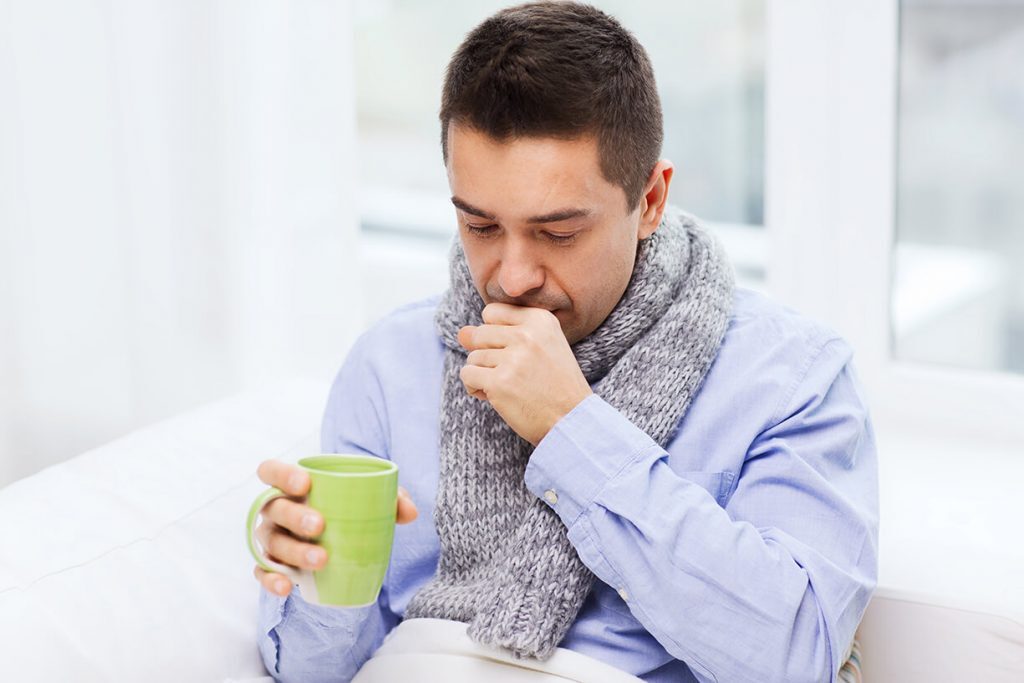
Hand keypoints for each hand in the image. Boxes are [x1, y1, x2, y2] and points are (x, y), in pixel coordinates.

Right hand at [252, 459, 417, 597]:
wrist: (339, 539)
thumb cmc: (349, 510)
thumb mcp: (370, 499)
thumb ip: (392, 498)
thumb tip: (410, 512)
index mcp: (292, 485)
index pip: (271, 471)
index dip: (281, 474)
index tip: (305, 483)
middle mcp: (275, 510)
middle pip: (274, 509)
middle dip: (295, 516)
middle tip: (320, 526)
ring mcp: (271, 538)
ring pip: (272, 543)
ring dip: (293, 551)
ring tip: (321, 560)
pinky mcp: (272, 565)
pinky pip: (264, 573)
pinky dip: (271, 580)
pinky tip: (287, 588)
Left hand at [458, 302, 592, 445]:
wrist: (572, 420)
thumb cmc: (556, 385)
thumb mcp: (539, 349)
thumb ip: (499, 335)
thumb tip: (461, 333)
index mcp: (540, 320)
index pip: (492, 312)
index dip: (495, 334)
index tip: (513, 352)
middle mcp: (527, 334)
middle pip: (480, 334)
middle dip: (487, 356)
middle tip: (511, 374)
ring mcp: (513, 358)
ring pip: (473, 357)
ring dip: (483, 374)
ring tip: (508, 387)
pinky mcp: (499, 382)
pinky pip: (467, 375)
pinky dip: (475, 387)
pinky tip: (495, 396)